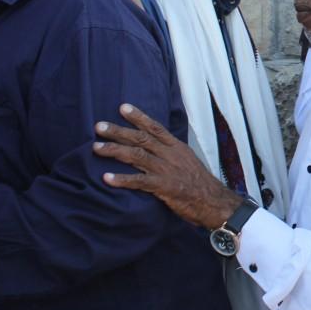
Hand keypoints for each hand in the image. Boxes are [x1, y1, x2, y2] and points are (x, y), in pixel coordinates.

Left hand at [93, 103, 242, 229]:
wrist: (214, 201)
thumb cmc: (200, 184)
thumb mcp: (188, 161)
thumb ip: (171, 154)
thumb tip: (156, 149)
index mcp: (176, 147)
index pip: (155, 128)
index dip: (138, 117)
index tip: (122, 108)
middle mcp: (170, 155)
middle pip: (141, 138)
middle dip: (119, 131)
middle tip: (99, 126)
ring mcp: (166, 170)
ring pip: (137, 155)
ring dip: (114, 150)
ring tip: (96, 147)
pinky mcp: (164, 186)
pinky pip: (139, 181)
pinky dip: (122, 178)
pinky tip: (107, 177)